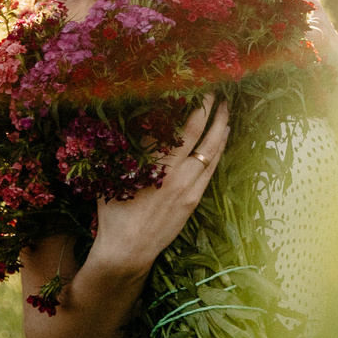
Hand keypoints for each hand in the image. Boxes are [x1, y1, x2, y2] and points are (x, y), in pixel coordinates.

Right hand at [90, 96, 231, 275]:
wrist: (128, 250)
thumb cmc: (114, 212)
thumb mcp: (112, 178)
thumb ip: (121, 152)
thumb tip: (121, 122)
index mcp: (151, 165)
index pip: (174, 126)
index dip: (187, 105)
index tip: (193, 86)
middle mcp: (173, 173)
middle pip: (197, 132)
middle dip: (208, 109)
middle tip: (215, 90)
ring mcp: (187, 186)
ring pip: (211, 149)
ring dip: (220, 126)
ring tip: (225, 107)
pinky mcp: (194, 198)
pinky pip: (212, 167)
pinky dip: (220, 148)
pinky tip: (223, 135)